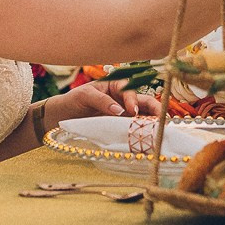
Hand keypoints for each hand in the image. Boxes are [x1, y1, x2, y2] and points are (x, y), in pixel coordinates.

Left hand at [37, 79, 159, 128]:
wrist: (62, 117)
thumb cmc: (73, 101)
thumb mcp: (84, 96)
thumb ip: (102, 101)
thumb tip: (120, 111)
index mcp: (115, 85)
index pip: (129, 90)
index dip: (132, 100)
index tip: (131, 110)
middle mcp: (123, 98)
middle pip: (144, 101)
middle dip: (154, 109)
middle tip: (161, 119)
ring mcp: (124, 113)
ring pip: (143, 115)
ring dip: (152, 121)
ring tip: (162, 129)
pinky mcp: (121, 126)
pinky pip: (134, 127)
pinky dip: (143, 132)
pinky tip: (149, 138)